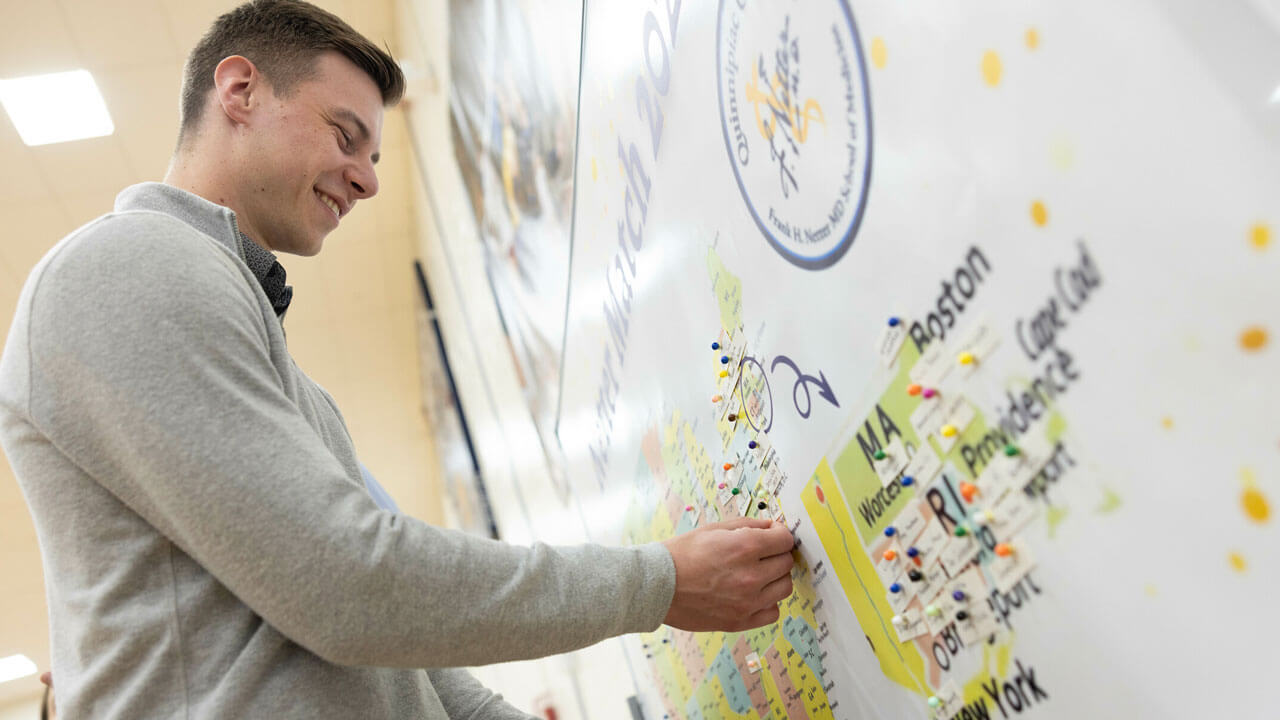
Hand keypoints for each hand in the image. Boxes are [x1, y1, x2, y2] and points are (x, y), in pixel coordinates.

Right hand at [661, 516, 796, 631]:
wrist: (657, 585)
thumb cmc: (682, 554)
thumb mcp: (714, 529)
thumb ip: (748, 525)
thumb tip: (771, 528)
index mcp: (745, 547)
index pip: (785, 540)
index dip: (779, 534)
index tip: (771, 535)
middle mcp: (751, 575)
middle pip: (786, 563)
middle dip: (776, 554)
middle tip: (760, 553)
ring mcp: (748, 601)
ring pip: (784, 588)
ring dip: (775, 578)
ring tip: (757, 574)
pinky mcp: (741, 621)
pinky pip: (773, 612)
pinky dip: (767, 602)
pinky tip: (752, 594)